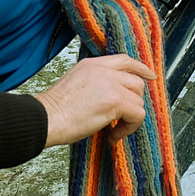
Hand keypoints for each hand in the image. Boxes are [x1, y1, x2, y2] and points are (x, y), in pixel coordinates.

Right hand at [39, 54, 153, 146]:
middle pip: (136, 81)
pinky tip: (113, 135)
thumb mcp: (74, 83)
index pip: (124, 60)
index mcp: (92, 64)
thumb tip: (110, 96)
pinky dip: (128, 128)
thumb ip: (94, 82)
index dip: (140, 69)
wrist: (44, 118)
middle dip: (134, 100)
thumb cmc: (54, 110)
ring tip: (114, 129)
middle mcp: (104, 71)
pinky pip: (137, 114)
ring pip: (138, 99)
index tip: (150, 77)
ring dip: (130, 117)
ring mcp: (111, 84)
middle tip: (122, 117)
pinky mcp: (115, 101)